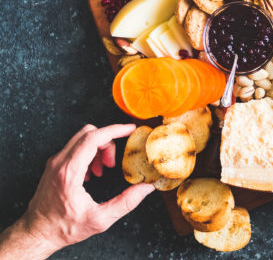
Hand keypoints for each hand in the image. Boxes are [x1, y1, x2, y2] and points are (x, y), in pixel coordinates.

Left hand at [18, 124, 153, 255]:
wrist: (37, 233)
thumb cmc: (64, 228)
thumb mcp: (100, 219)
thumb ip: (126, 202)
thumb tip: (146, 188)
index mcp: (69, 173)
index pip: (92, 138)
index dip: (114, 130)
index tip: (130, 129)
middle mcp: (59, 163)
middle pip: (88, 133)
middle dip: (107, 141)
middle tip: (113, 162)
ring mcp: (54, 162)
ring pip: (81, 138)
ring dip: (98, 148)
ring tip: (103, 169)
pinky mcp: (54, 165)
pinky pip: (75, 147)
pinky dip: (89, 153)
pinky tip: (92, 173)